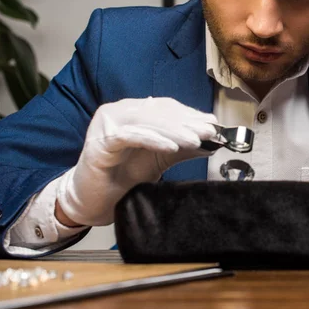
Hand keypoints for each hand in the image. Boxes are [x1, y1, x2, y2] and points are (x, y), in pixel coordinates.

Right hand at [56, 97, 217, 225]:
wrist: (95, 201)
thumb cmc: (125, 175)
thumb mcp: (161, 158)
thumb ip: (183, 146)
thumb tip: (212, 141)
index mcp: (132, 111)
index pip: (165, 107)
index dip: (190, 114)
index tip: (212, 123)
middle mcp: (118, 112)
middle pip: (158, 112)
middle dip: (187, 122)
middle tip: (210, 131)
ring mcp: (107, 125)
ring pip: (147, 122)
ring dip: (175, 131)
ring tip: (196, 140)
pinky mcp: (100, 141)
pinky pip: (131, 136)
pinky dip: (153, 140)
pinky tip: (172, 147)